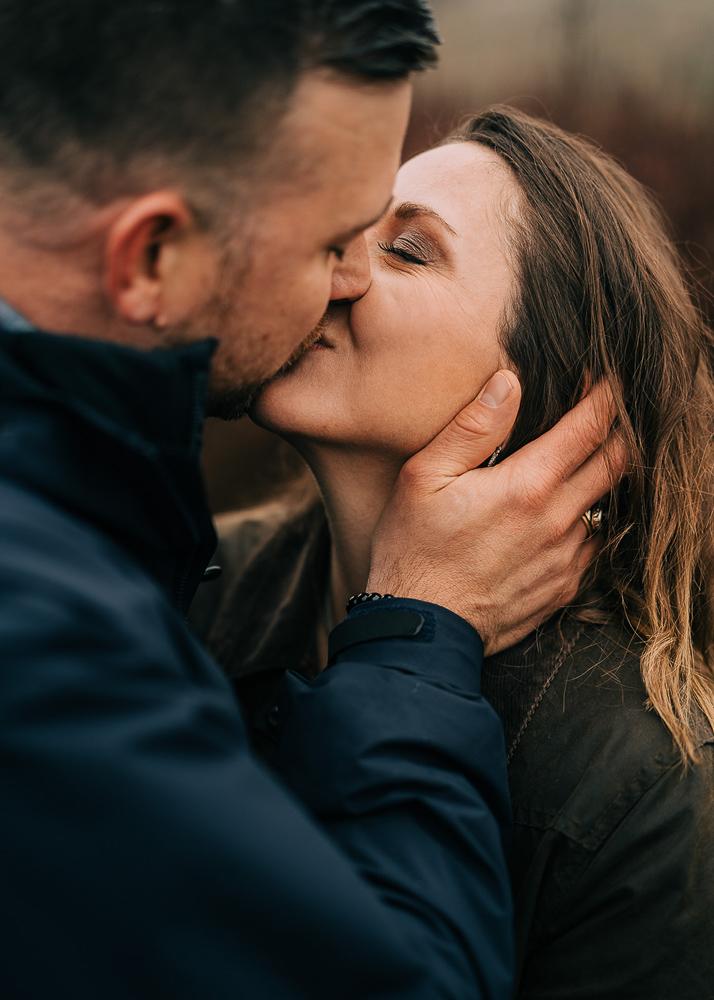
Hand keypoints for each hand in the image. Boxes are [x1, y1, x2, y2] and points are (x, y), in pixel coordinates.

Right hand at [367, 371, 625, 653]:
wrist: (422, 629)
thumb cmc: (414, 549)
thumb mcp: (424, 477)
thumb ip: (472, 428)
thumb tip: (509, 383)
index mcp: (528, 486)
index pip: (591, 427)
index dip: (607, 397)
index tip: (609, 380)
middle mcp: (559, 521)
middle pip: (617, 463)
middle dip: (618, 432)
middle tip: (605, 414)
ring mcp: (567, 558)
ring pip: (606, 505)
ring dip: (598, 480)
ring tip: (575, 466)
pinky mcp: (564, 587)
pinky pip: (591, 545)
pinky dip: (584, 523)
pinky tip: (555, 519)